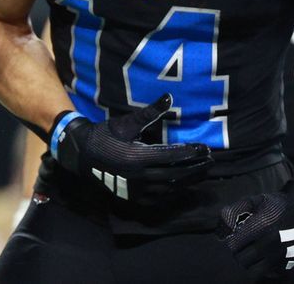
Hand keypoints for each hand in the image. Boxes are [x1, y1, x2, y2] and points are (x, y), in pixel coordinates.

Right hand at [50, 94, 211, 200]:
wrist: (82, 156)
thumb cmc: (105, 135)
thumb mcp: (125, 122)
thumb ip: (149, 113)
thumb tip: (169, 96)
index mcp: (137, 157)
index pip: (172, 156)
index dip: (191, 152)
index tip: (205, 148)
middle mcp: (139, 177)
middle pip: (176, 174)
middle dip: (196, 167)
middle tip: (211, 160)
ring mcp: (137, 190)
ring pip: (170, 188)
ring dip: (189, 180)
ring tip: (204, 172)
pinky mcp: (135, 198)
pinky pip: (161, 197)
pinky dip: (175, 191)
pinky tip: (184, 183)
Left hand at [219, 163, 293, 278]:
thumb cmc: (279, 206)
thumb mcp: (259, 199)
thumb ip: (239, 208)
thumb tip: (224, 220)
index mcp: (263, 224)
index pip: (236, 243)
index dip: (231, 242)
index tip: (233, 239)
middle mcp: (274, 241)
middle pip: (244, 259)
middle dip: (238, 255)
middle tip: (240, 249)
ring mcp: (283, 254)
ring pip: (256, 270)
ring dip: (249, 264)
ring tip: (249, 254)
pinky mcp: (291, 262)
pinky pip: (271, 272)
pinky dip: (264, 268)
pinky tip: (263, 258)